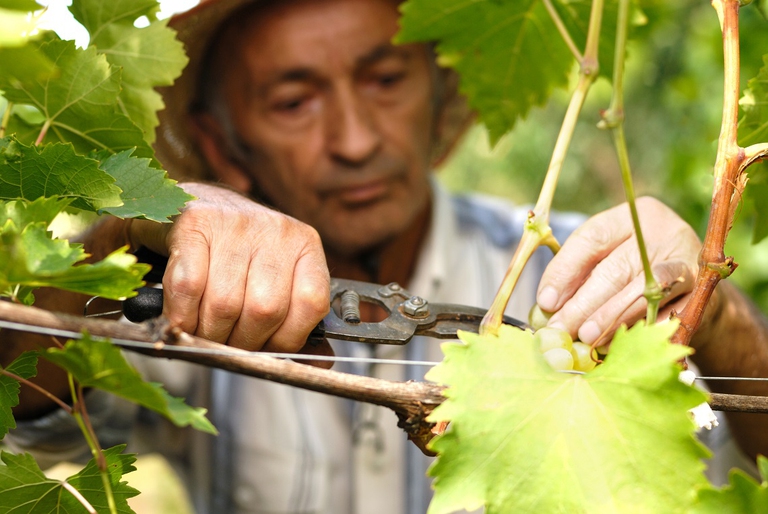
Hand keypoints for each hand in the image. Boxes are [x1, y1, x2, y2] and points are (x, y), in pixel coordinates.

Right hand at [130, 183, 330, 355]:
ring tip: (202, 333)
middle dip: (241, 343)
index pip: (310, 304)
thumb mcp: (276, 281)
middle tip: (226, 344)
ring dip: (208, 334)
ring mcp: (237, 222)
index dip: (287, 339)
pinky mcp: (195, 222)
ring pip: (225, 304)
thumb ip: (298, 323)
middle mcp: (277, 230)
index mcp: (305, 246)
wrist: (193, 205)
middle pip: (265, 310)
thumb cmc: (236, 256)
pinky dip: (182, 315)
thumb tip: (320, 364)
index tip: (265, 349)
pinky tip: (180, 319)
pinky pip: (189, 287)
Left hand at [536, 197, 700, 345]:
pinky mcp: (701, 290)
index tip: (545, 301)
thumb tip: (546, 308)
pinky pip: (664, 312)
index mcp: (632, 216)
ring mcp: (685, 259)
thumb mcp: (608, 258)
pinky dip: (636, 329)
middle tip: (560, 328)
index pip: (592, 237)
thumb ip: (579, 275)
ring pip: (640, 292)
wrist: (694, 285)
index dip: (565, 270)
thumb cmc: (635, 270)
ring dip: (608, 319)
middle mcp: (661, 231)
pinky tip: (614, 343)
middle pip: (615, 269)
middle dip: (583, 303)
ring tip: (584, 338)